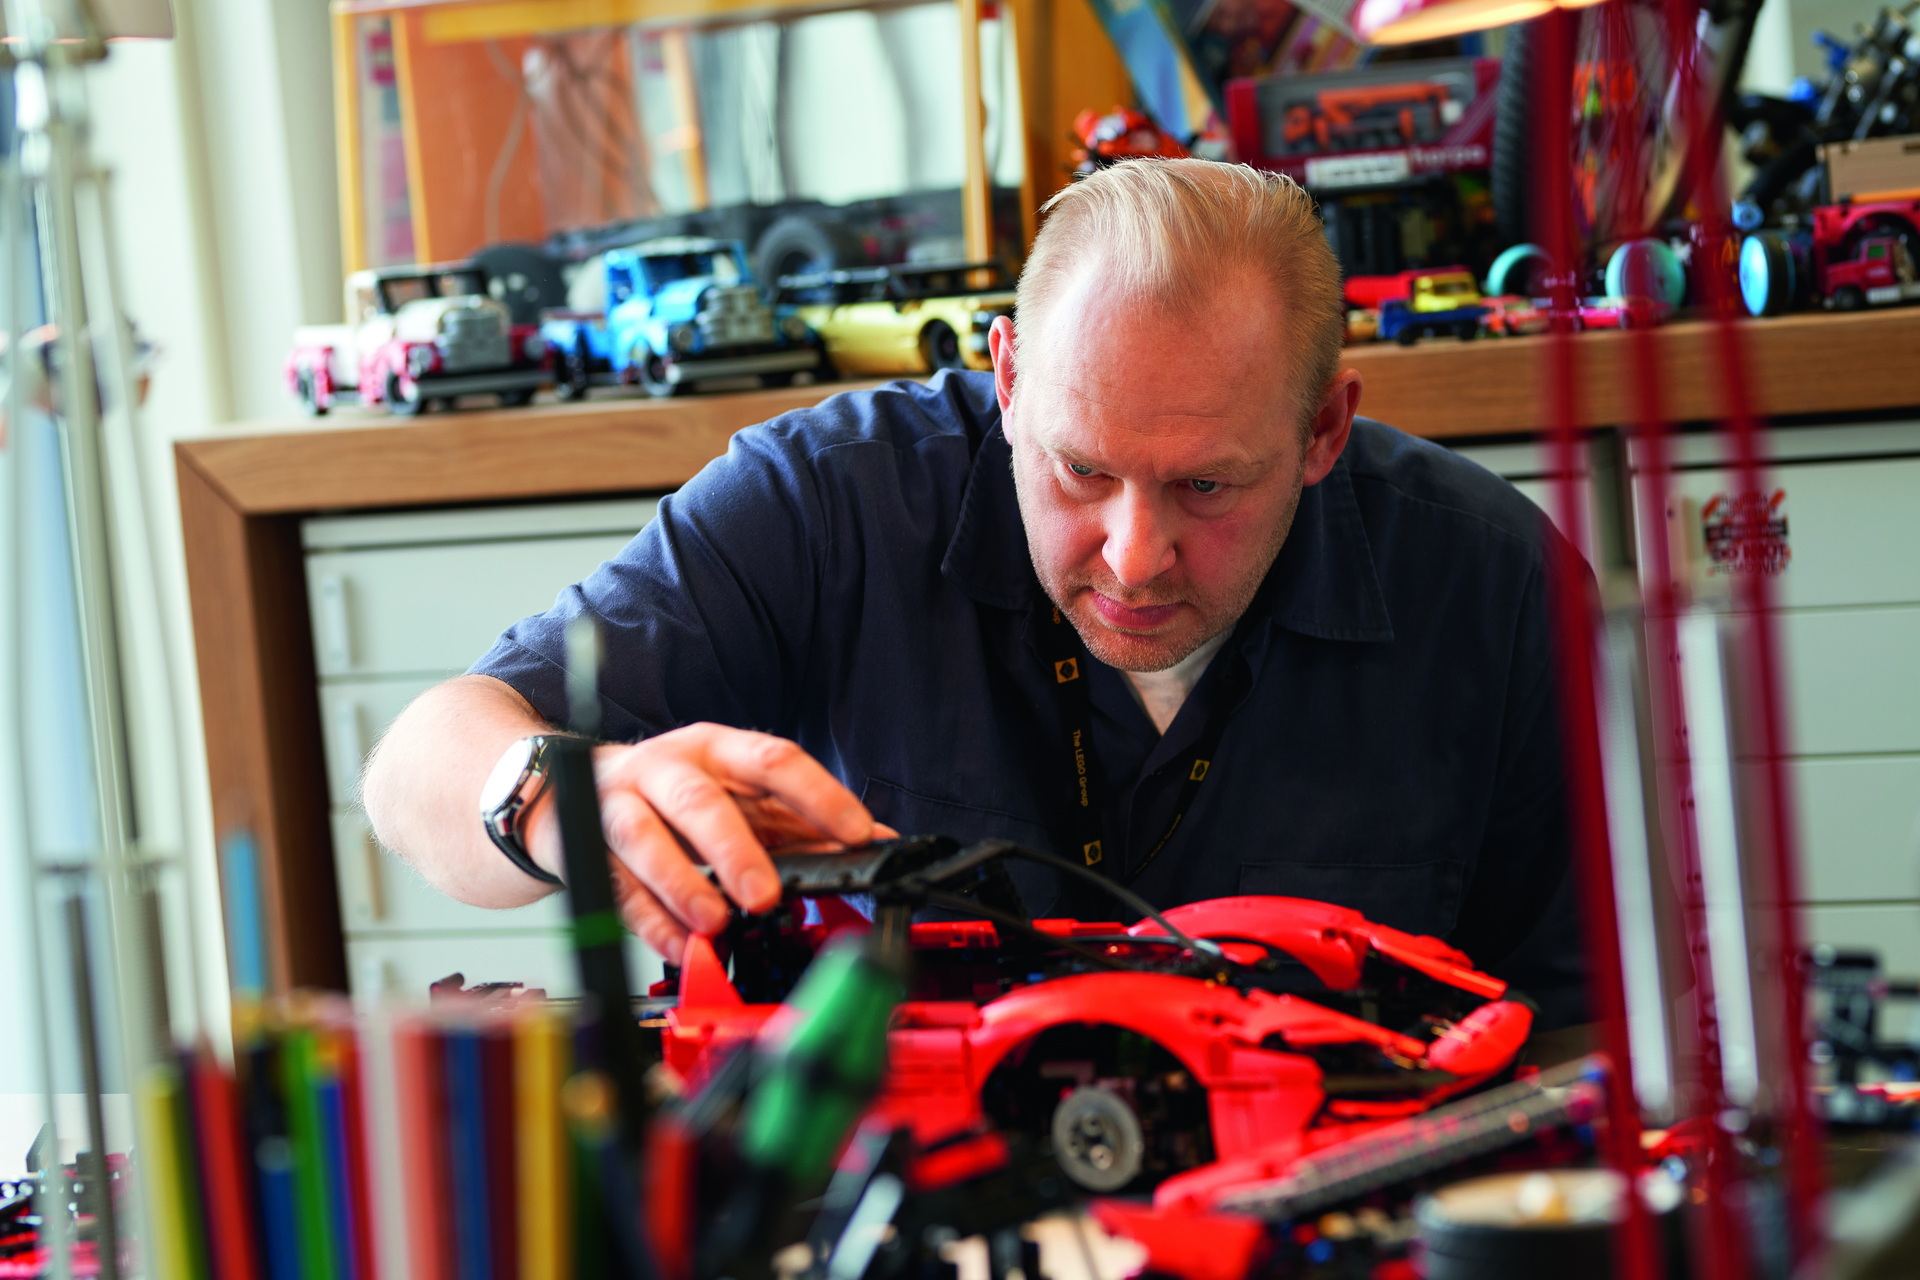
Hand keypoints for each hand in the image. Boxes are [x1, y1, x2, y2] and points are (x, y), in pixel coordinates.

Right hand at [525, 724, 889, 961]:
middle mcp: (666, 768)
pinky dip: (648, 921)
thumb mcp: (738, 794)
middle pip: (702, 802)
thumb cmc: (669, 795)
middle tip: (766, 895)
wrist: (565, 788)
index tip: (856, 833)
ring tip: (714, 922)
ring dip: (681, 884)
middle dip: (736, 851)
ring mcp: (620, 804)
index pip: (773, 760)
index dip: (818, 795)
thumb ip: (800, 819)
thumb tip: (876, 841)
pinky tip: (677, 945)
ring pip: (645, 838)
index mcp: (717, 748)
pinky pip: (615, 888)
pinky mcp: (585, 846)